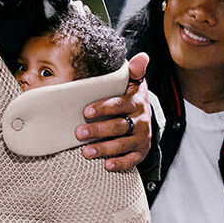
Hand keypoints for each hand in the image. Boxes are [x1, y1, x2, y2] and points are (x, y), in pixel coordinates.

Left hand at [77, 52, 152, 171]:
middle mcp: (141, 120)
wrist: (145, 118)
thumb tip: (142, 56)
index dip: (103, 107)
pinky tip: (107, 165)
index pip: (120, 104)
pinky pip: (131, 160)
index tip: (86, 110)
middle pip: (119, 126)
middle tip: (79, 133)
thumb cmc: (130, 99)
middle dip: (98, 130)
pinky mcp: (141, 152)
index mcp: (136, 102)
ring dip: (104, 148)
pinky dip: (120, 164)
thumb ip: (134, 70)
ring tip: (86, 152)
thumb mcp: (133, 83)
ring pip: (123, 144)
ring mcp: (142, 137)